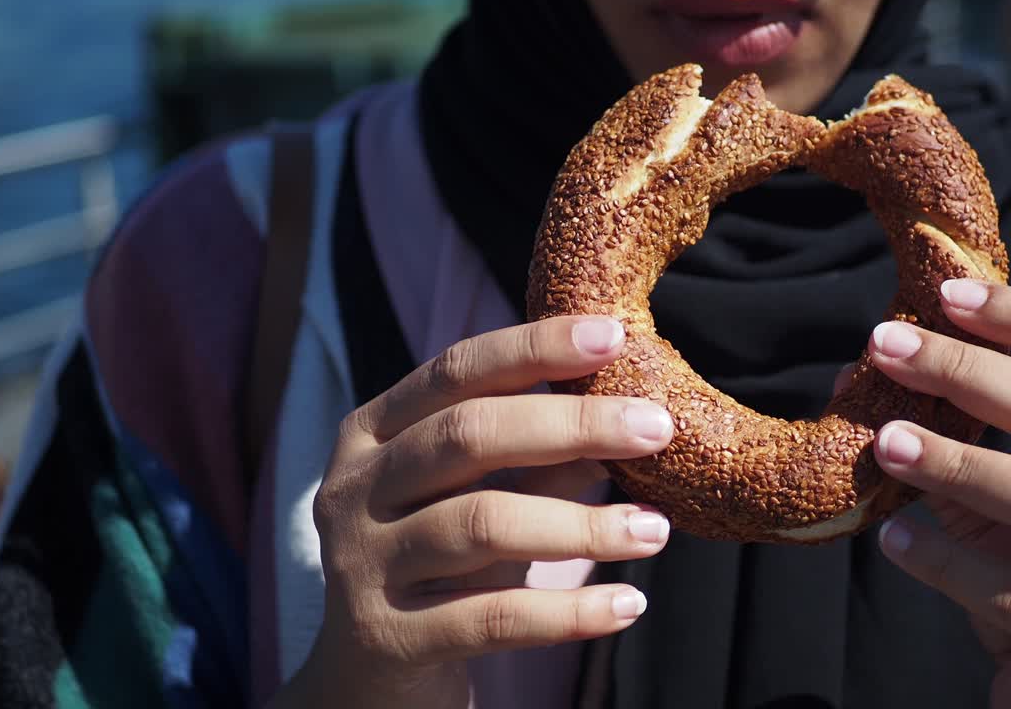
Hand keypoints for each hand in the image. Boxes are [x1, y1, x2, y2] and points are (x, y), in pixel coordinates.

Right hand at [270, 316, 673, 708]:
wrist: (368, 682)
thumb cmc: (440, 570)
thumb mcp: (486, 503)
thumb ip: (542, 462)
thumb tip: (629, 416)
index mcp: (372, 435)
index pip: (455, 371)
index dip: (534, 349)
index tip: (612, 337)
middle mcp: (354, 490)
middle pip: (467, 436)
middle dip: (572, 425)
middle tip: (656, 429)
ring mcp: (361, 564)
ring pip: (482, 524)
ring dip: (583, 524)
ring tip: (655, 529)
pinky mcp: (385, 638)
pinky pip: (491, 617)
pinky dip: (568, 612)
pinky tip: (627, 604)